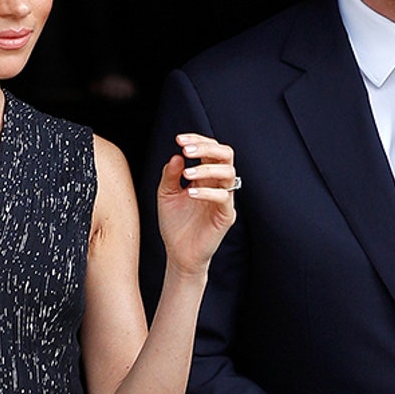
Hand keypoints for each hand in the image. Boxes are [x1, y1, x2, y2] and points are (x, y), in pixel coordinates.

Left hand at [156, 133, 237, 277]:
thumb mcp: (166, 194)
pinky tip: (190, 193)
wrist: (178, 254)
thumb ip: (170, 175)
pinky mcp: (226, 216)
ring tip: (186, 172)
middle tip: (186, 148)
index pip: (210, 149)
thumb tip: (176, 156)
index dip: (197, 140)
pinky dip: (207, 191)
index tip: (179, 139)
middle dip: (207, 147)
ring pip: (228, 172)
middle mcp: (217, 184)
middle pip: (226, 154)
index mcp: (205, 175)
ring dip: (207, 168)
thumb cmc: (174, 223)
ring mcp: (224, 199)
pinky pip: (223, 197)